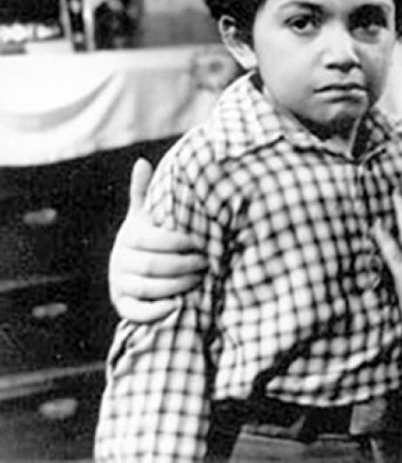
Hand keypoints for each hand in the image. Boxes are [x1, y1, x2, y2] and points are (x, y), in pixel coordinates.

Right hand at [108, 158, 206, 322]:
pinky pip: (136, 313)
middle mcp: (120, 262)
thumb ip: (144, 193)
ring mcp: (120, 285)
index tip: (202, 243)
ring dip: (178, 285)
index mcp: (129, 238)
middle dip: (183, 265)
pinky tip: (177, 305)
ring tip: (202, 280)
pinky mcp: (124, 306)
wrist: (131, 271)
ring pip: (149, 288)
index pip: (153, 241)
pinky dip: (156, 312)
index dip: (180, 243)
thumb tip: (142, 161)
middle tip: (208, 262)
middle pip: (153, 266)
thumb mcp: (144, 217)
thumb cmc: (146, 239)